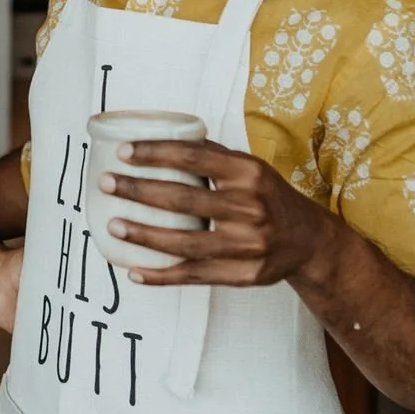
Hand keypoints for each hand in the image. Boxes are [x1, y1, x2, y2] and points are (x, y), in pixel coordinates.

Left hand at [101, 140, 341, 290]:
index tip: (123, 152)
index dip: (156, 153)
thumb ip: (212, 156)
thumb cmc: (269, 197)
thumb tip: (161, 137)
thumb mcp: (251, 168)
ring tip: (113, 226)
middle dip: (138, 191)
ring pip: (184, 242)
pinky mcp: (243, 275)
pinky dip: (161, 276)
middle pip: (183, 199)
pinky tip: (134, 271)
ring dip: (144, 235)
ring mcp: (247, 245)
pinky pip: (194, 276)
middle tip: (106, 183)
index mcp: (249, 174)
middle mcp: (250, 208)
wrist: (308, 241)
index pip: (195, 158)